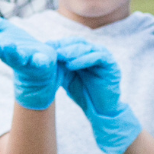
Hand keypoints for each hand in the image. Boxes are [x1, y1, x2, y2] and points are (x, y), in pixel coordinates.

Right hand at [0, 6, 63, 109]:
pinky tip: (38, 59)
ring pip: (16, 57)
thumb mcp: (3, 31)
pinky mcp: (41, 63)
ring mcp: (25, 60)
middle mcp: (9, 55)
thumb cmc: (18, 47)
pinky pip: (40, 62)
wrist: (40, 68)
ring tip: (8, 45)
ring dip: (11, 52)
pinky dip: (39, 61)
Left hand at [55, 38, 139, 153]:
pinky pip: (98, 57)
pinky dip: (84, 59)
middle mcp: (95, 52)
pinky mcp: (111, 65)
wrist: (99, 110)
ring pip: (88, 48)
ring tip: (60, 56)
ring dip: (72, 51)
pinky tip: (71, 65)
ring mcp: (104, 57)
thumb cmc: (82, 94)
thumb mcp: (67, 78)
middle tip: (52, 49)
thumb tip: (43, 57)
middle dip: (64, 45)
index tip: (45, 47)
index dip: (58, 43)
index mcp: (84, 53)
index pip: (71, 43)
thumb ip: (59, 67)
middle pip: (78, 42)